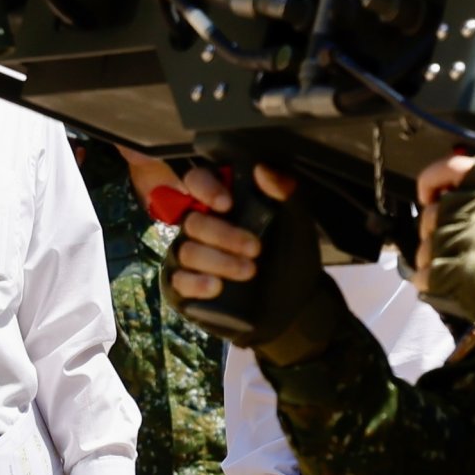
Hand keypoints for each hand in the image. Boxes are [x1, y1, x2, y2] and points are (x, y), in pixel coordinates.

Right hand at [164, 164, 350, 362]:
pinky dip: (195, 283)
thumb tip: (263, 170)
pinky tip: (216, 286)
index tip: (227, 204)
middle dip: (223, 234)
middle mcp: (201, 225)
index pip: (197, 180)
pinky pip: (177, 282)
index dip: (205, 188)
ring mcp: (189, 257)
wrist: (293, 304)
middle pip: (192, 220)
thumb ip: (285, 194)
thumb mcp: (297, 225)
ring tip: (249, 271)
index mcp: (223, 202)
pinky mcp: (184, 288)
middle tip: (256, 248)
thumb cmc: (291, 257)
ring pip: (186, 251)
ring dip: (218, 260)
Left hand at [415, 155, 474, 360]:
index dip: (433, 181)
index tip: (429, 196)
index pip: (454, 169)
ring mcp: (471, 239)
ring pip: (427, 245)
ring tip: (452, 273)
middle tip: (450, 250)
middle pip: (434, 213)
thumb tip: (449, 194)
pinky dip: (430, 283)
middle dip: (434, 233)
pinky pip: (426, 273)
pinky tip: (447, 288)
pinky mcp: (459, 271)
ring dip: (432, 261)